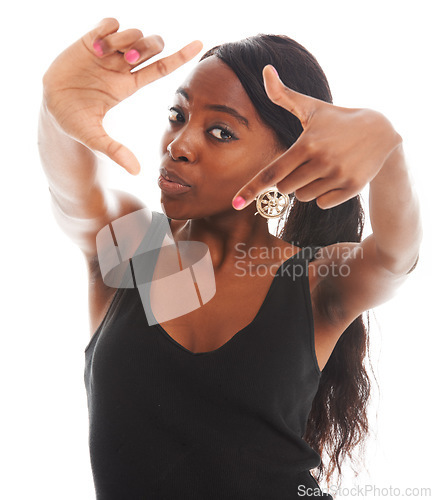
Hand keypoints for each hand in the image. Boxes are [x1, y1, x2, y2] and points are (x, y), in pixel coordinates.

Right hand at [42, 18, 202, 174]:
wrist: (51, 105)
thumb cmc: (76, 122)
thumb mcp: (94, 137)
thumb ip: (115, 151)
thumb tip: (136, 171)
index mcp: (129, 86)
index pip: (161, 69)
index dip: (181, 56)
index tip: (199, 45)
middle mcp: (123, 67)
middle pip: (151, 46)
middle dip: (146, 47)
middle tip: (130, 58)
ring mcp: (108, 53)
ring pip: (132, 32)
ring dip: (124, 39)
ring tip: (102, 53)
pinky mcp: (90, 40)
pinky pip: (109, 23)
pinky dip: (106, 30)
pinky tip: (94, 45)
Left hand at [232, 65, 401, 209]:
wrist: (381, 132)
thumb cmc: (337, 119)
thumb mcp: (311, 106)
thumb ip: (283, 95)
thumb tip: (265, 70)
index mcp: (306, 144)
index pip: (271, 173)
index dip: (251, 189)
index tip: (235, 203)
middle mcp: (321, 161)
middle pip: (285, 188)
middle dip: (288, 179)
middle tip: (306, 162)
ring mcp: (338, 176)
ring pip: (303, 197)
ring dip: (306, 187)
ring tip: (323, 167)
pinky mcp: (352, 188)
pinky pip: (322, 203)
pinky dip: (324, 195)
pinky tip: (335, 176)